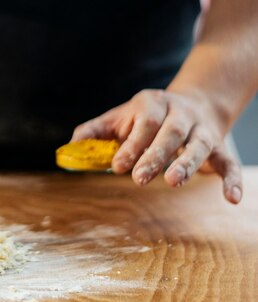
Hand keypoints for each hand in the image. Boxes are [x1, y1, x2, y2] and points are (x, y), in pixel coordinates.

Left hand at [72, 89, 242, 203]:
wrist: (192, 102)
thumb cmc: (145, 117)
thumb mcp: (119, 117)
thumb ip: (94, 131)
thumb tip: (68, 149)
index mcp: (153, 104)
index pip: (144, 124)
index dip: (131, 145)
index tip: (118, 165)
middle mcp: (180, 114)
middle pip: (170, 133)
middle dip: (155, 155)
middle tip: (140, 179)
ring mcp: (202, 130)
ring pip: (199, 145)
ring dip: (187, 163)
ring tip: (173, 182)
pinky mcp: (220, 147)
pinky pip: (229, 162)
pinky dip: (232, 179)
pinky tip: (231, 198)